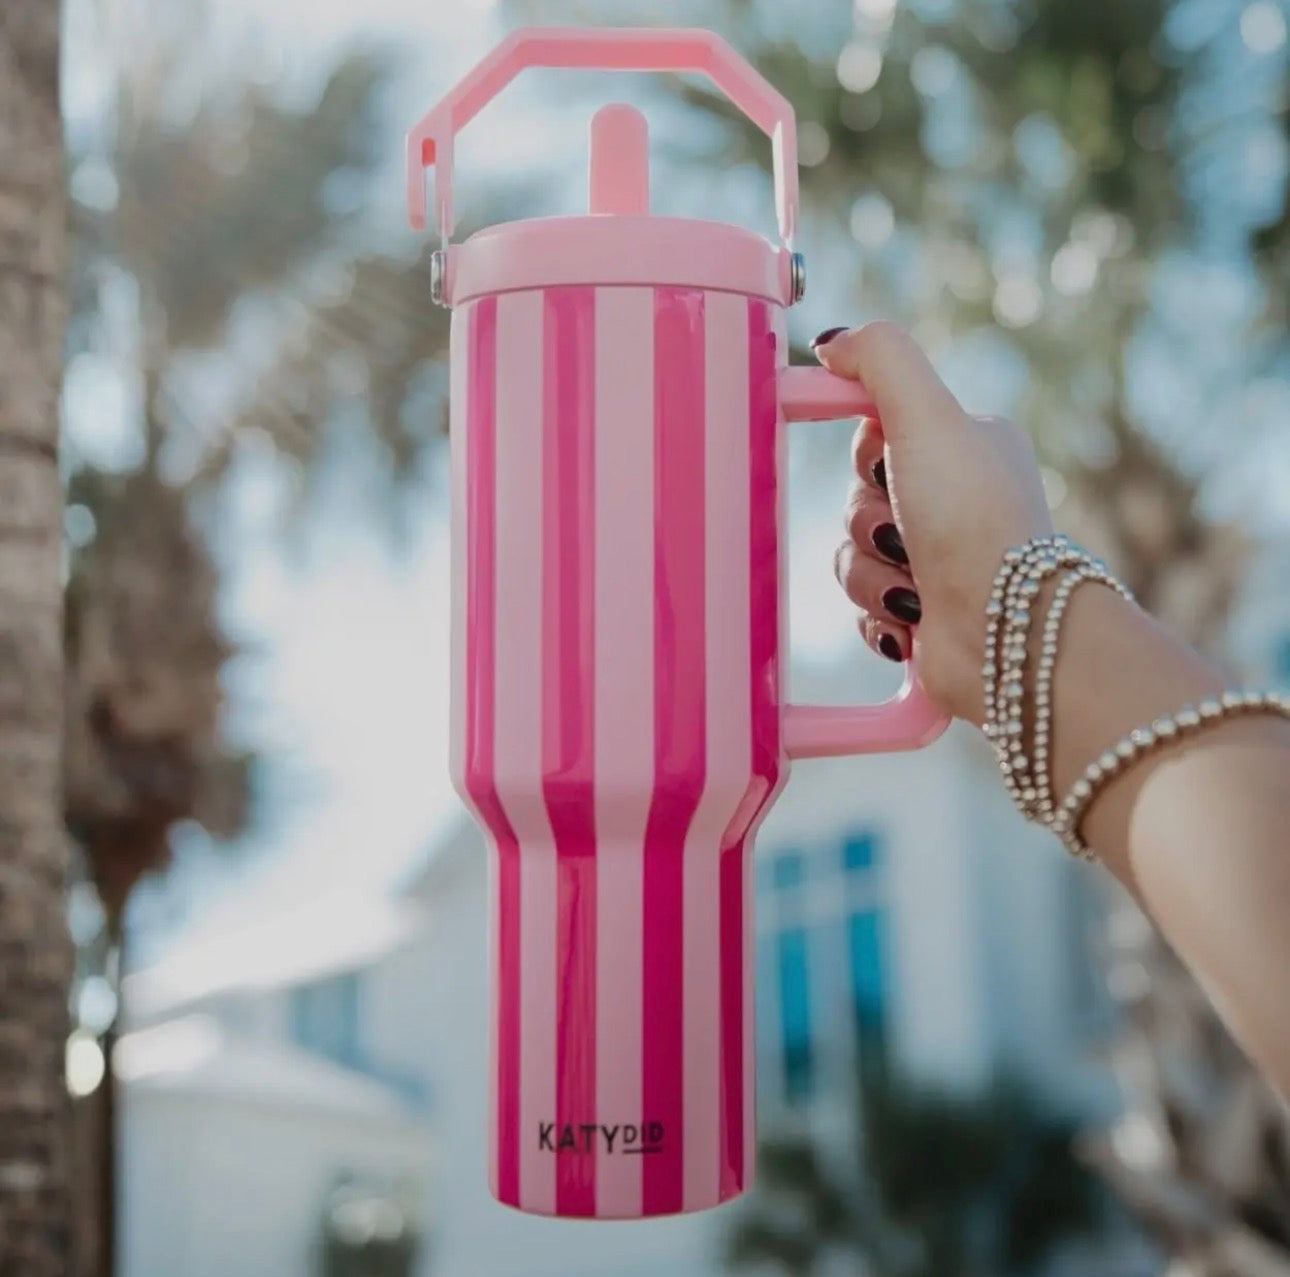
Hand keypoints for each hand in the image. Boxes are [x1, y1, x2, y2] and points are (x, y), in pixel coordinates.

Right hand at [815, 322, 1052, 722]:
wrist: (1005, 634)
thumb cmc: (973, 520)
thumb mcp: (928, 416)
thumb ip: (880, 358)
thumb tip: (833, 343)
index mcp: (966, 446)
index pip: (877, 431)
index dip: (866, 453)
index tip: (876, 467)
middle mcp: (954, 500)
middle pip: (856, 496)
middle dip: (868, 521)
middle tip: (906, 532)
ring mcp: (937, 560)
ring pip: (852, 553)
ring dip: (870, 574)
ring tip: (913, 588)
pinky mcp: (920, 613)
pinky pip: (863, 603)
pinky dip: (878, 614)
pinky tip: (912, 621)